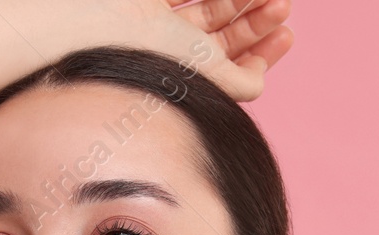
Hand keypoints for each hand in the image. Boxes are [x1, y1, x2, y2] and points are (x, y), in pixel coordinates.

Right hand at [117, 0, 295, 102]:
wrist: (92, 23)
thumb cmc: (149, 52)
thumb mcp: (208, 74)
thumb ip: (240, 82)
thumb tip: (260, 80)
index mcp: (181, 80)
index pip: (228, 69)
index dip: (261, 53)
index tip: (286, 35)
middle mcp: (168, 53)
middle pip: (223, 35)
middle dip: (257, 20)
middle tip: (283, 6)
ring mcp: (156, 21)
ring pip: (209, 6)